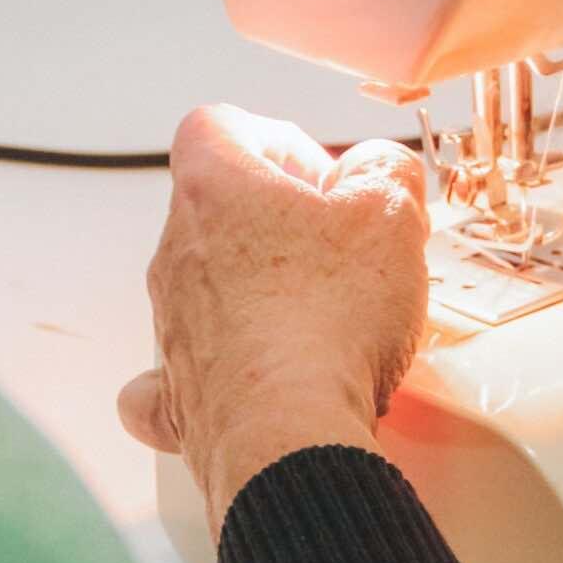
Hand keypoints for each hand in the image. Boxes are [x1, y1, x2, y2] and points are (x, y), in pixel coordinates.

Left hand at [119, 105, 431, 540]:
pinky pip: (180, 374)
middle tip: (343, 252)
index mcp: (216, 191)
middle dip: (282, 224)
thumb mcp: (390, 216)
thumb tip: (378, 168)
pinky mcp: (178, 398)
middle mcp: (176, 254)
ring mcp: (171, 327)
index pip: (219, 127)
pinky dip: (217, 370)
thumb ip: (387, 171)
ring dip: (262, 294)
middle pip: (219, 212)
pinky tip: (255, 379)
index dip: (278, 140)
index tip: (324, 179)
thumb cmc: (330, 320)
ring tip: (331, 323)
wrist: (291, 434)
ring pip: (209, 289)